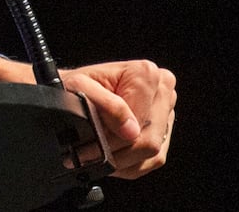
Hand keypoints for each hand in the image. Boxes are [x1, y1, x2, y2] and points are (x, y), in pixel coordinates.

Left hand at [60, 60, 176, 178]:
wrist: (73, 93)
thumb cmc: (76, 87)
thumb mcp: (79, 86)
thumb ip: (106, 104)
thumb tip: (130, 130)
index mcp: (147, 74)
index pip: (141, 119)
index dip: (116, 134)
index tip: (95, 137)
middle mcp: (163, 92)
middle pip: (149, 139)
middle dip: (117, 148)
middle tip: (91, 149)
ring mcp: (165, 114)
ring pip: (152, 153)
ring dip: (122, 159)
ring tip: (97, 151)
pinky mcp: (164, 135)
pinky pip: (151, 161)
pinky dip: (128, 164)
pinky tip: (111, 153)